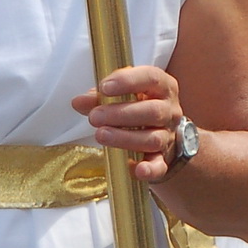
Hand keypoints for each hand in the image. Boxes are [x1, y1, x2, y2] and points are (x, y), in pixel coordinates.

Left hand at [71, 65, 184, 183]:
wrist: (160, 131)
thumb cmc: (137, 107)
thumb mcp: (121, 96)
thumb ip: (100, 97)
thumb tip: (78, 101)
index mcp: (162, 88)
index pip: (151, 78)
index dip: (128, 81)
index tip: (104, 87)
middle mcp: (169, 110)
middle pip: (153, 111)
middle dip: (121, 113)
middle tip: (94, 117)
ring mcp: (167, 135)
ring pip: (153, 138)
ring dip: (126, 138)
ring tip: (101, 135)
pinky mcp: (163, 158)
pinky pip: (160, 165)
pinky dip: (150, 169)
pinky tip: (137, 170)